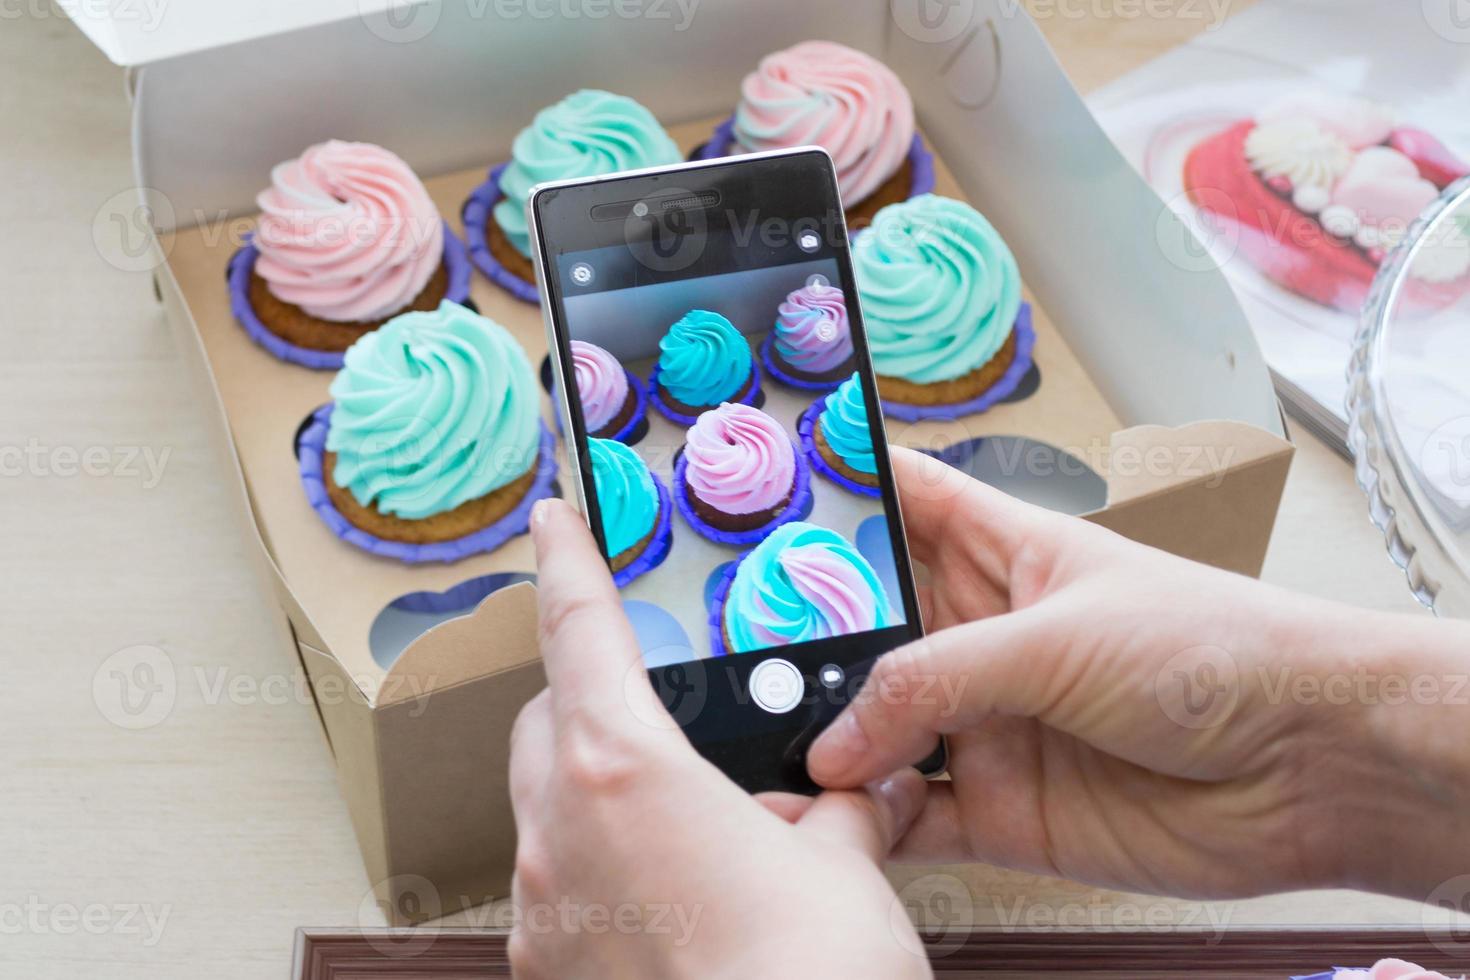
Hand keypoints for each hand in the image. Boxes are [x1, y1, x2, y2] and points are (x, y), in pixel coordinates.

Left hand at [507, 497, 933, 979]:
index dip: (567, 561)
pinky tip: (672, 904)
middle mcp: (559, 833)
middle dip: (590, 700)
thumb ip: (841, 810)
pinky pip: (558, 890)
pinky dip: (600, 871)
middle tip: (659, 713)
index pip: (579, 631)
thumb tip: (862, 795)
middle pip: (547, 723)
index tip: (553, 518)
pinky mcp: (549, 973)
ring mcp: (543, 912)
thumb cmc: (811, 976)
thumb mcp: (845, 866)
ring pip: (547, 810)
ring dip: (600, 796)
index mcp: (622, 770)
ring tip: (690, 828)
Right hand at [808, 447, 1469, 900]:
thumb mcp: (1056, 637)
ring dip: (827, 738)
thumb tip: (840, 737)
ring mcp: (990, 726)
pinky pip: (910, 816)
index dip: (836, 490)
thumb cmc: (1214, 651)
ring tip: (765, 738)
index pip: (903, 502)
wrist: (1309, 769)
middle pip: (868, 630)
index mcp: (1004, 555)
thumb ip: (937, 680)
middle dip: (804, 641)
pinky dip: (868, 820)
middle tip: (731, 651)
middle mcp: (984, 638)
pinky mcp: (1003, 810)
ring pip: (876, 728)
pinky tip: (834, 813)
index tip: (759, 490)